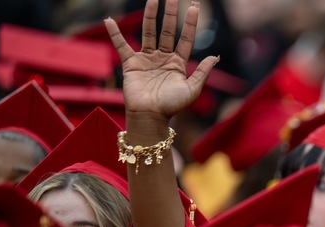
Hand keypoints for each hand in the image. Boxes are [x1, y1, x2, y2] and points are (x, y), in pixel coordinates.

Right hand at [105, 0, 217, 118]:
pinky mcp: (131, 63)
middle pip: (168, 30)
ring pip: (149, 32)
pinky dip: (115, 33)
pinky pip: (122, 45)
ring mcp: (147, 59)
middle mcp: (163, 58)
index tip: (194, 6)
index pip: (185, 38)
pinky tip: (110, 20)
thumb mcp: (192, 90)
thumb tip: (214, 56)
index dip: (190, 23)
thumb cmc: (172, 106)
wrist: (151, 117)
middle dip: (171, 13)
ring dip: (150, 15)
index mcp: (179, 63)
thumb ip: (202, 72)